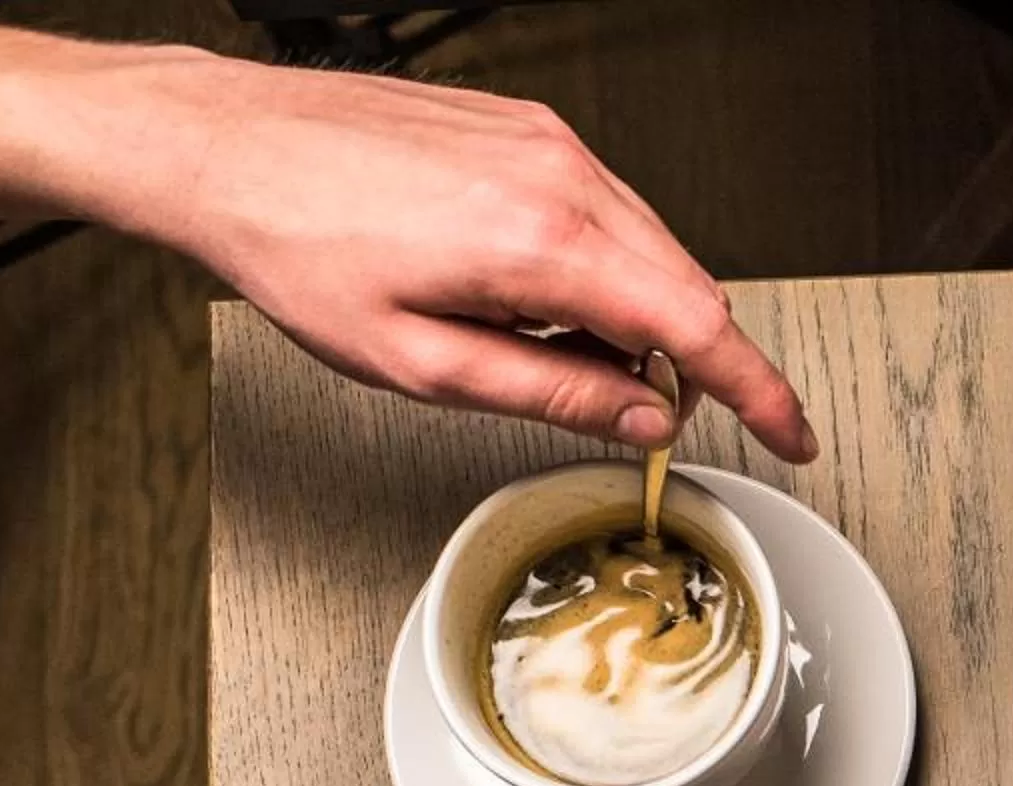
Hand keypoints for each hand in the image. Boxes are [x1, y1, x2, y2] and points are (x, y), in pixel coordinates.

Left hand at [30, 39, 812, 458]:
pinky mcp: (526, 127)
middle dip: (686, 364)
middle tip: (636, 413)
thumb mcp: (421, 363)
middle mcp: (560, 177)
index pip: (698, 327)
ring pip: (649, 249)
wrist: (221, 145)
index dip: (760, 393)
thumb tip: (640, 420)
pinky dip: (599, 268)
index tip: (791, 432)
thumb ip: (551, 396)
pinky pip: (605, 211)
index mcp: (542, 242)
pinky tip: (532, 295)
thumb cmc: (294, 243)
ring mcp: (546, 143)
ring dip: (634, 316)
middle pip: (685, 287)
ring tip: (550, 350)